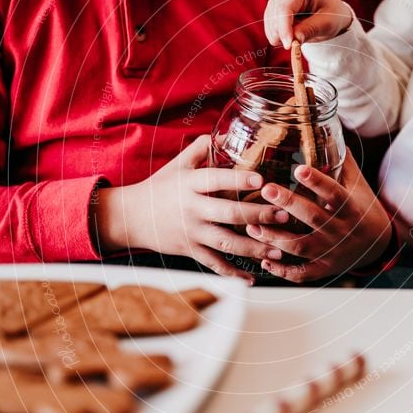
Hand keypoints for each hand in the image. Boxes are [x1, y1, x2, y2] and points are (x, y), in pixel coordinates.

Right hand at [94, 135, 289, 282]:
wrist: (131, 217)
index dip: (238, 180)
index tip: (260, 180)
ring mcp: (192, 232)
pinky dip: (232, 274)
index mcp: (191, 184)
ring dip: (254, 247)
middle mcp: (192, 209)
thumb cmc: (160, 187)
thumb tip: (227, 134)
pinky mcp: (191, 250)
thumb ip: (201, 149)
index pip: (216, 180)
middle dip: (257, 215)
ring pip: (226, 242)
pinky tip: (252, 278)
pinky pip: (214, 264)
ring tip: (278, 249)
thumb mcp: (178, 165)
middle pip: (228, 213)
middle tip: (282, 215)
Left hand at [246, 150, 392, 282]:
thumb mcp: (357, 184)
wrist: (378, 245)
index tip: (299, 168)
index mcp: (351, 207)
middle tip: (266, 189)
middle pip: (314, 218)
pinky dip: (283, 271)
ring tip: (252, 227)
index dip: (318, 182)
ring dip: (276, 238)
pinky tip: (264, 260)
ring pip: (302, 247)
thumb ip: (339, 161)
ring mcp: (332, 251)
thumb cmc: (361, 208)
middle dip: (289, 204)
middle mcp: (341, 230)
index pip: (334, 192)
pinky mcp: (325, 268)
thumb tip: (323, 129)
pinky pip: (303, 273)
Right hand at [264, 0, 353, 48]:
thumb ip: (310, 30)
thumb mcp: (326, 24)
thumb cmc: (332, 15)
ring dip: (279, 36)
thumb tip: (293, 40)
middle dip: (282, 34)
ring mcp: (277, 0)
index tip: (288, 45)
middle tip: (295, 46)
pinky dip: (278, 37)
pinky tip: (291, 37)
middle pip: (274, 15)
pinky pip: (269, 28)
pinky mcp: (274, 11)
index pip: (285, 8)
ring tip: (297, 39)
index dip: (284, 28)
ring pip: (270, 22)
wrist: (331, 15)